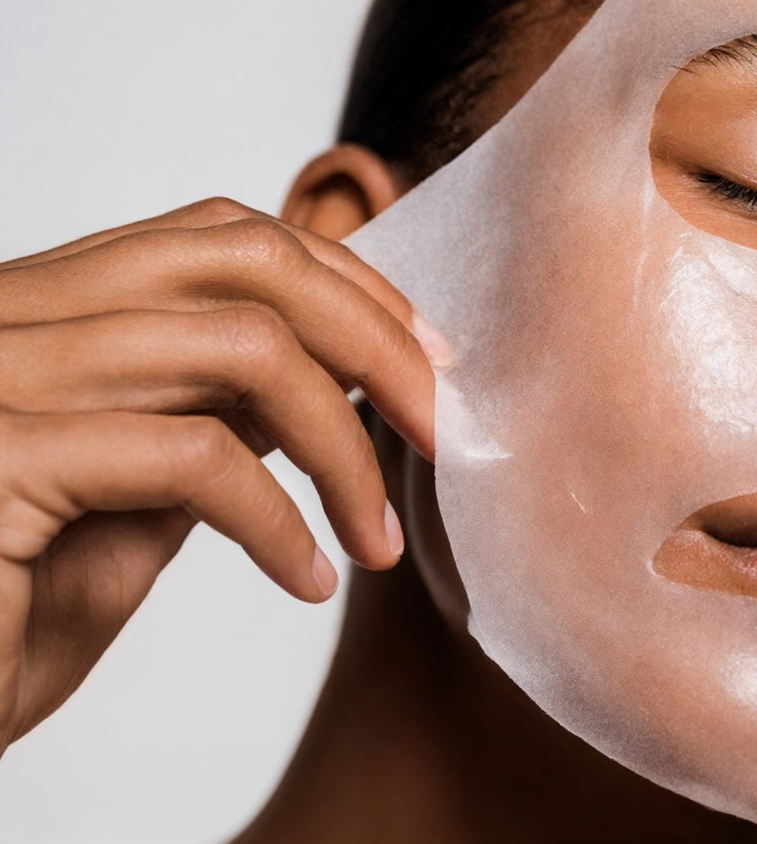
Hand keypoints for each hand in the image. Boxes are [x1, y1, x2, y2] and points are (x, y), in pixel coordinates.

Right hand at [0, 197, 440, 756]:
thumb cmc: (4, 619)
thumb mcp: (131, 501)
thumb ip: (205, 419)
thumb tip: (323, 376)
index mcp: (40, 307)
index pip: (222, 237)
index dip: (348, 286)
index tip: (428, 362)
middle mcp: (10, 312)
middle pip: (246, 260)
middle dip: (376, 341)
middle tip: (442, 429)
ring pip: (244, 349)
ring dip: (346, 453)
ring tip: (379, 540)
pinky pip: (196, 457)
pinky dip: (281, 523)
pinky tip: (308, 582)